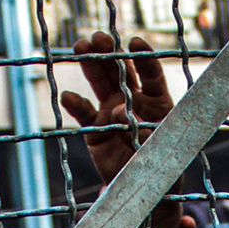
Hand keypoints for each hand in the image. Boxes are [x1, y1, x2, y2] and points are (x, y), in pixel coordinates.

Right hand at [61, 31, 173, 184]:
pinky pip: (84, 114)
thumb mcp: (161, 151)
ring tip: (80, 47)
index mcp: (157, 101)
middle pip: (121, 71)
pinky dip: (76, 105)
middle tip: (99, 38)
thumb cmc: (160, 167)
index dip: (144, 57)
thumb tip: (125, 114)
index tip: (135, 42)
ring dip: (91, 65)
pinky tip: (67, 97)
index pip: (151, 75)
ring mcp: (112, 112)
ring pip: (101, 83)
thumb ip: (146, 132)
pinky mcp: (95, 128)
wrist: (141, 189)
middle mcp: (133, 101)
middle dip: (110, 53)